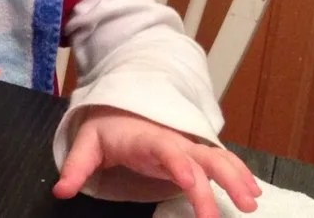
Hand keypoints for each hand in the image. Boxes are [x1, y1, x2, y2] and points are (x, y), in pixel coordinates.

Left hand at [53, 106, 260, 217]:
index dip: (178, 163)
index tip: (190, 181)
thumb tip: (60, 192)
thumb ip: (76, 167)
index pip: (165, 148)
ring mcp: (186, 146)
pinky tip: (253, 192)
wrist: (120, 107)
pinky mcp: (193, 153)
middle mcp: (172, 141)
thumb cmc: (106, 128)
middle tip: (235, 209)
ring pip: (217, 158)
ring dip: (236, 177)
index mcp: (146, 138)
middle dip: (220, 179)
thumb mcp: (86, 144)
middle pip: (201, 157)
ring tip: (252, 202)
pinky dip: (238, 173)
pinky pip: (220, 161)